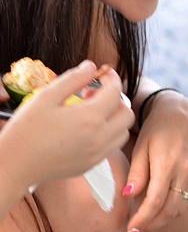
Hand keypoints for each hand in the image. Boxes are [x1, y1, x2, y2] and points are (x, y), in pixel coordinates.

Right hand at [3, 62, 132, 189]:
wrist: (16, 164)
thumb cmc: (27, 130)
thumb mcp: (46, 97)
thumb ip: (72, 79)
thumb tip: (91, 67)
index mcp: (90, 119)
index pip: (115, 93)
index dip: (112, 78)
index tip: (104, 74)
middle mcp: (99, 138)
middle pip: (127, 114)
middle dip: (116, 99)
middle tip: (94, 94)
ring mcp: (97, 154)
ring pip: (123, 132)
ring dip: (114, 118)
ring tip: (90, 111)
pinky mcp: (91, 165)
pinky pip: (111, 146)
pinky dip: (108, 133)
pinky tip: (86, 128)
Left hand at [125, 91, 187, 231]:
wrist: (179, 114)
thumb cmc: (154, 130)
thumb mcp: (140, 147)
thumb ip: (136, 173)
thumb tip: (127, 196)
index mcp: (168, 163)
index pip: (155, 201)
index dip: (142, 219)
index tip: (130, 230)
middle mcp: (187, 170)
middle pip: (170, 210)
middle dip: (151, 225)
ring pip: (181, 208)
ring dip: (163, 220)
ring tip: (145, 224)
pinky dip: (174, 209)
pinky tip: (161, 211)